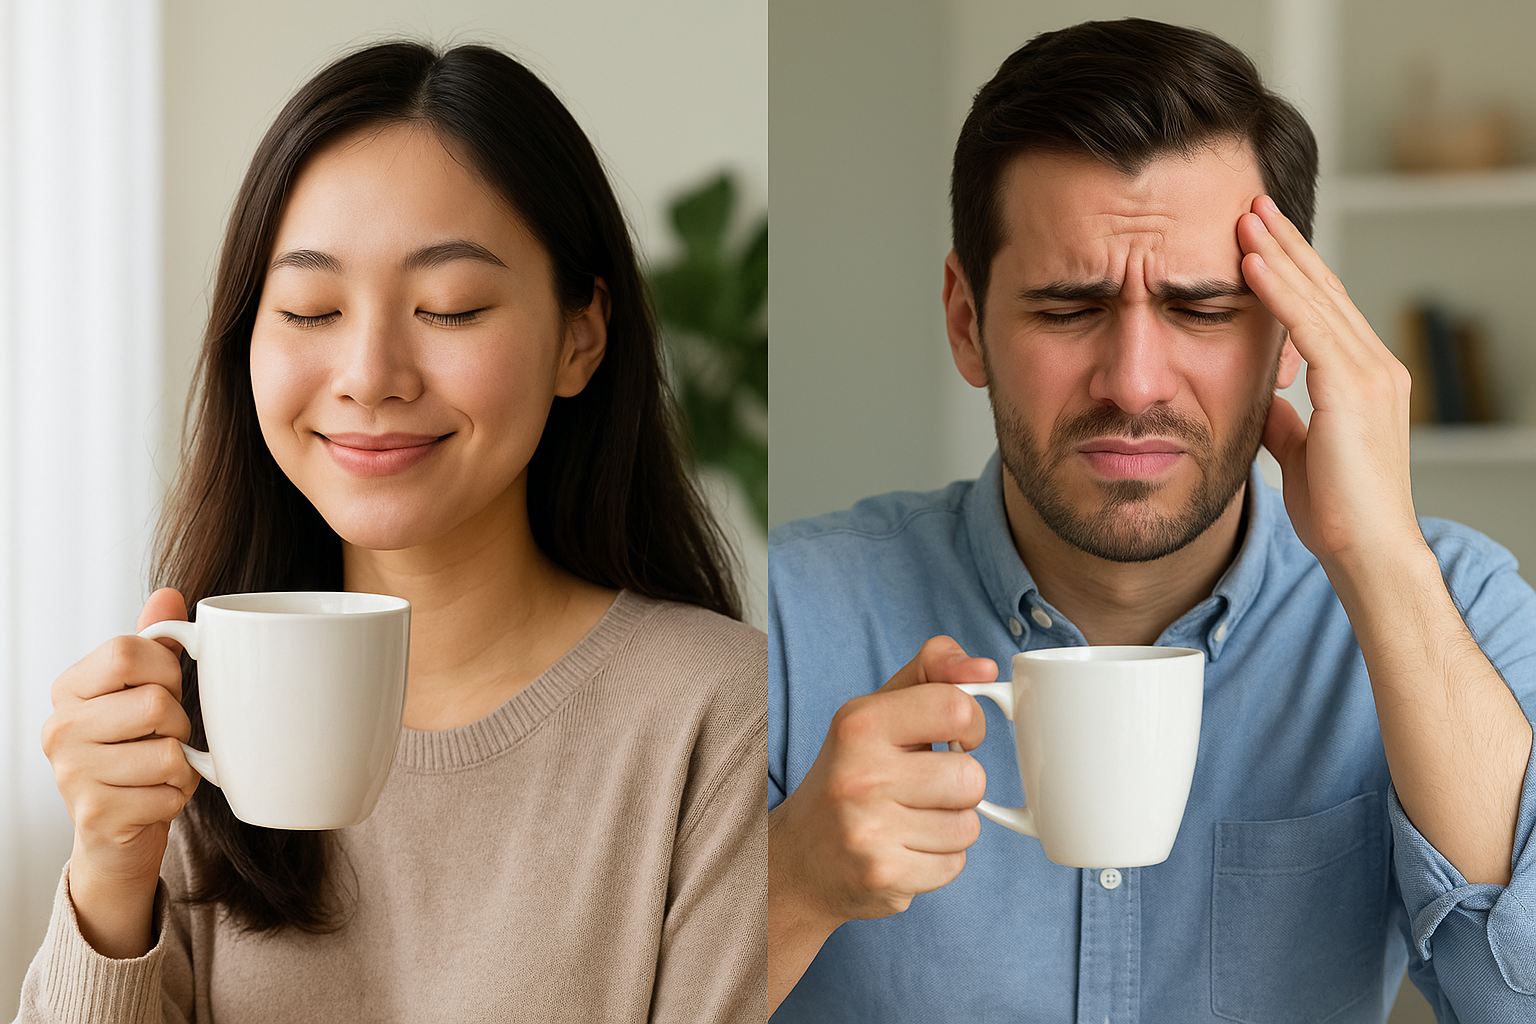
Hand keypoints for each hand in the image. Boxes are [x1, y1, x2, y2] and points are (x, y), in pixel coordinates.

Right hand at [41, 587, 199, 957]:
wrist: (118, 829)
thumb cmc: (136, 746)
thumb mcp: (143, 688)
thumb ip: (155, 641)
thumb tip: (169, 594)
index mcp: (69, 689)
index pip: (126, 651)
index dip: (167, 669)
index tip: (166, 687)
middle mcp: (59, 729)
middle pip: (157, 704)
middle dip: (181, 723)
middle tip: (167, 736)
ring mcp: (71, 775)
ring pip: (170, 754)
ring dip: (184, 766)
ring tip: (162, 770)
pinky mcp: (95, 816)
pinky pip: (170, 795)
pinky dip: (179, 798)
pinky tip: (156, 798)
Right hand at [770, 636, 993, 925]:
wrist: (800, 858)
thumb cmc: (850, 775)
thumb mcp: (877, 711)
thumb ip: (931, 673)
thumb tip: (985, 668)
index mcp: (859, 723)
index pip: (956, 708)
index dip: (970, 723)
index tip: (953, 736)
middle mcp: (860, 776)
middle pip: (971, 776)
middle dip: (959, 784)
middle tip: (921, 788)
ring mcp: (870, 830)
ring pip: (969, 825)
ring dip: (950, 825)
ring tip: (910, 820)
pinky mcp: (883, 876)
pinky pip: (955, 864)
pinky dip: (939, 859)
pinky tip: (904, 849)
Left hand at [1239, 195, 1421, 572]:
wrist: (1367, 552)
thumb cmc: (1336, 513)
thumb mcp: (1299, 453)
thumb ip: (1284, 419)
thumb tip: (1260, 400)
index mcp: (1364, 380)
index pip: (1324, 309)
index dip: (1292, 271)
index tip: (1259, 238)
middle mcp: (1375, 367)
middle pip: (1325, 289)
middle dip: (1287, 244)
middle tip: (1252, 203)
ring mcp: (1370, 374)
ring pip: (1318, 297)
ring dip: (1279, 253)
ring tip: (1245, 216)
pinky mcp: (1353, 389)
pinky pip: (1310, 326)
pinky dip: (1279, 291)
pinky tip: (1251, 263)